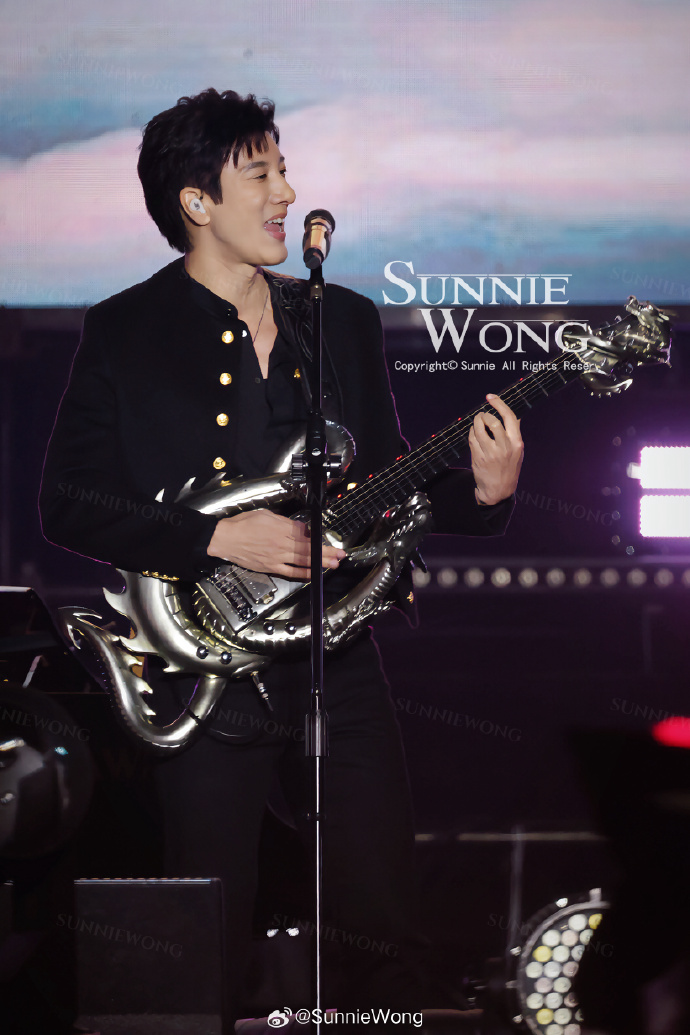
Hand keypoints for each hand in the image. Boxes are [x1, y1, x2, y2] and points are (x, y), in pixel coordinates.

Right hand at [206, 509, 345, 578]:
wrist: (224, 539)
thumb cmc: (243, 524)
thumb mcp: (266, 514)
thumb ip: (285, 522)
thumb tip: (301, 528)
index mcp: (281, 528)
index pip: (306, 534)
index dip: (319, 539)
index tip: (330, 541)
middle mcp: (281, 543)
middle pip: (309, 549)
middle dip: (327, 552)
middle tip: (341, 555)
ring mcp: (277, 557)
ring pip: (303, 561)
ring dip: (321, 563)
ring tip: (334, 564)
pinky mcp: (270, 567)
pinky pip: (291, 572)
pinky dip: (304, 574)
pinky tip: (314, 574)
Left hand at [469, 393, 523, 504]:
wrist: (499, 490)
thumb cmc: (509, 468)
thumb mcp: (517, 451)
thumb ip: (514, 434)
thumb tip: (512, 415)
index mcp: (516, 443)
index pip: (509, 417)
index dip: (499, 404)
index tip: (490, 397)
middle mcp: (504, 447)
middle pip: (493, 421)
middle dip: (485, 415)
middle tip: (482, 415)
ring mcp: (491, 453)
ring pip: (479, 429)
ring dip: (476, 422)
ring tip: (477, 422)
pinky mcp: (479, 458)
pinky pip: (472, 438)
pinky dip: (471, 432)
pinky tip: (474, 433)